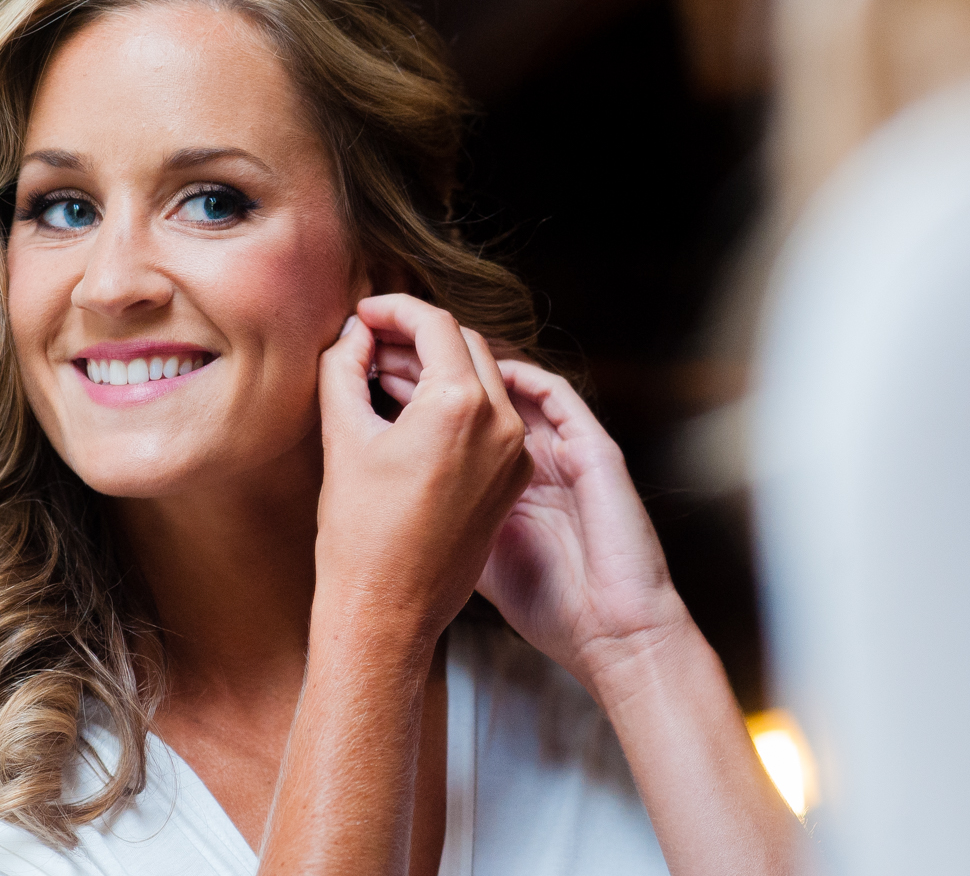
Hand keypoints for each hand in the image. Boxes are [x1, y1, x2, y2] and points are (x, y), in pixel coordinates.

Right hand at [316, 294, 532, 651]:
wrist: (388, 612)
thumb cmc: (359, 534)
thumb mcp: (343, 437)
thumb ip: (344, 369)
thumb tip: (353, 335)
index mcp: (462, 406)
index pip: (434, 324)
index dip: (393, 309)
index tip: (363, 314)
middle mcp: (502, 425)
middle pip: (464, 346)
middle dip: (416, 336)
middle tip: (369, 340)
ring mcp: (514, 456)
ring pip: (482, 383)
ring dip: (436, 369)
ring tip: (382, 373)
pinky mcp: (512, 482)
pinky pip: (491, 422)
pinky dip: (456, 406)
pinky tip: (412, 412)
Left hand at [375, 348, 688, 694]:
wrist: (604, 630)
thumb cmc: (542, 601)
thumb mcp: (476, 545)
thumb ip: (452, 505)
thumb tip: (392, 469)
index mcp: (502, 466)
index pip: (454, 402)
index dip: (409, 374)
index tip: (365, 363)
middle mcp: (530, 448)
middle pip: (473, 377)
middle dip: (422, 352)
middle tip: (374, 338)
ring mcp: (564, 445)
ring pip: (508, 378)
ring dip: (456, 356)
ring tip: (404, 346)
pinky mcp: (592, 449)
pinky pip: (554, 396)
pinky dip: (513, 376)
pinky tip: (471, 370)